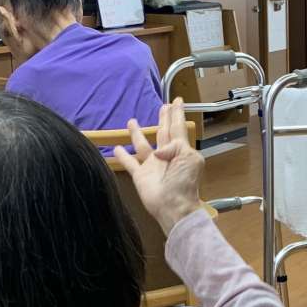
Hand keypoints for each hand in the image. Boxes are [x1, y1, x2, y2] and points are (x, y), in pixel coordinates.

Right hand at [113, 100, 204, 232]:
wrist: (174, 206)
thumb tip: (159, 151)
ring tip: (132, 120)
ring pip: (143, 145)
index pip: (178, 128)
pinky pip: (129, 163)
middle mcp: (166, 155)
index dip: (177, 114)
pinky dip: (123, 156)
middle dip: (164, 120)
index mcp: (181, 150)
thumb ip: (176, 146)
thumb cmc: (185, 182)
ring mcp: (152, 165)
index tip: (178, 101)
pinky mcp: (140, 175)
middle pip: (163, 133)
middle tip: (163, 106)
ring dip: (138, 134)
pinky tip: (117, 148)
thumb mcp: (190, 158)